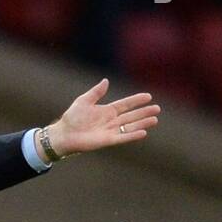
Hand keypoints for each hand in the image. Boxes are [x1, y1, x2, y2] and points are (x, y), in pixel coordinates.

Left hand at [45, 78, 159, 156]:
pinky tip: (143, 132)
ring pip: (130, 126)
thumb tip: (106, 80)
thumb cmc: (72, 118)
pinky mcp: (107, 141)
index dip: (136, 100)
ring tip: (155, 120)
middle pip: (131, 115)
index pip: (126, 104)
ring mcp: (110, 131)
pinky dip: (132, 135)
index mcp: (107, 111)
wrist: (64, 133)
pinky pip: (122, 137)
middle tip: (157, 109)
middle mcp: (111, 121)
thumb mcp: (84, 100)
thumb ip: (97, 92)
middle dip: (144, 112)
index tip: (148, 96)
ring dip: (142, 123)